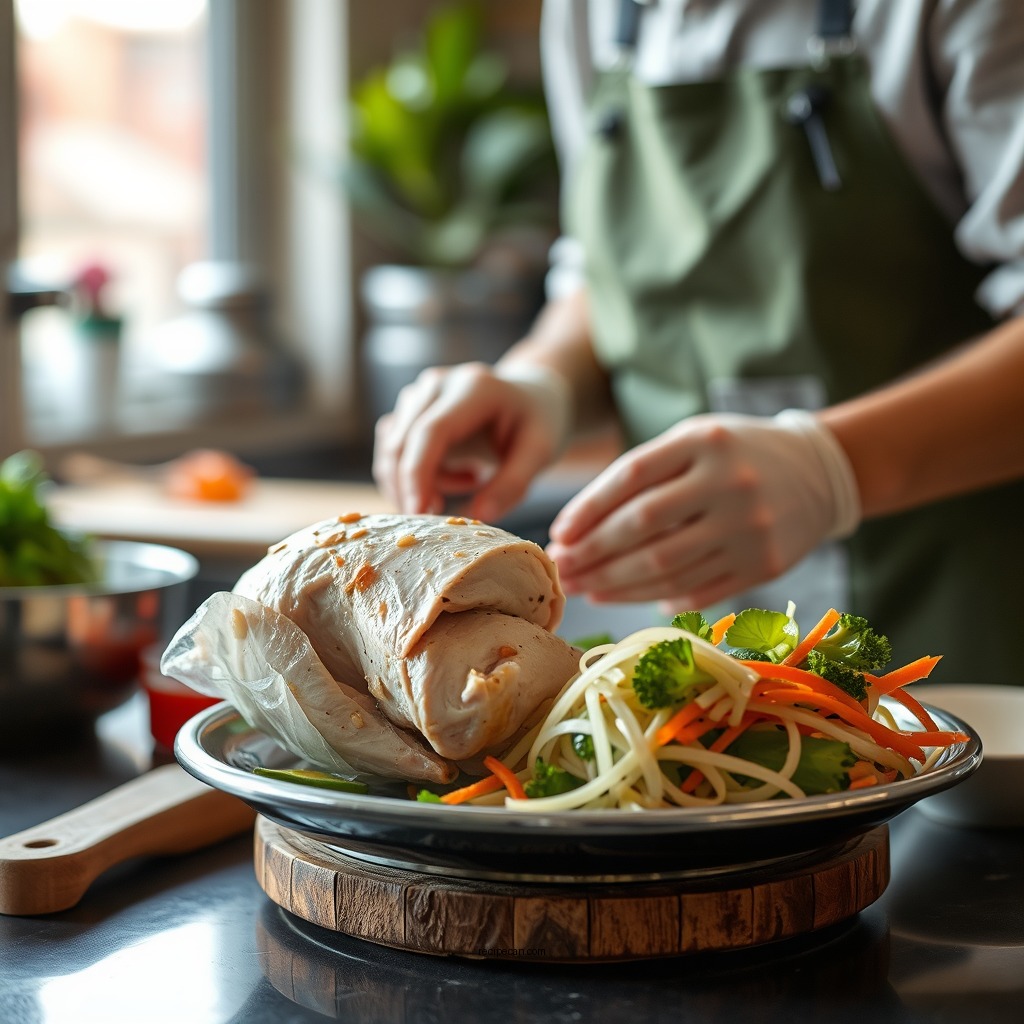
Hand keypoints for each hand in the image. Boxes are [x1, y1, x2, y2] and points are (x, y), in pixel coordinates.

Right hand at [373, 361, 571, 521]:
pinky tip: (455, 474)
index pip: (431, 431)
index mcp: (474, 388)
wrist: (530, 398)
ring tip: (472, 480)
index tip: (418, 513)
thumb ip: (512, 485)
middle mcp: (438, 383)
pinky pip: (393, 451)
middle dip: (413, 488)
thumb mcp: (539, 453)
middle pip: (402, 442)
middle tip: (447, 516)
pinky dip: (415, 475)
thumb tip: (478, 517)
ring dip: (421, 482)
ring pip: (393, 450)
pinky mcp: (408, 409)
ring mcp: (418, 393)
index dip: (418, 474)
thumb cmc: (537, 425)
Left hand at [545, 410, 859, 610]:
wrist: (820, 471)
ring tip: (584, 588)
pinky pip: (697, 590)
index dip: (588, 510)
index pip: (631, 477)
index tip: (559, 534)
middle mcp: (729, 484)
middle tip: (561, 568)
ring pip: (666, 567)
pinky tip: (623, 598)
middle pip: (643, 527)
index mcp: (704, 442)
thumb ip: (643, 474)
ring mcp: (750, 528)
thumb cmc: (736, 454)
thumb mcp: (694, 440)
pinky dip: (654, 598)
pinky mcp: (765, 565)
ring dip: (614, 584)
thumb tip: (580, 532)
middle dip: (593, 553)